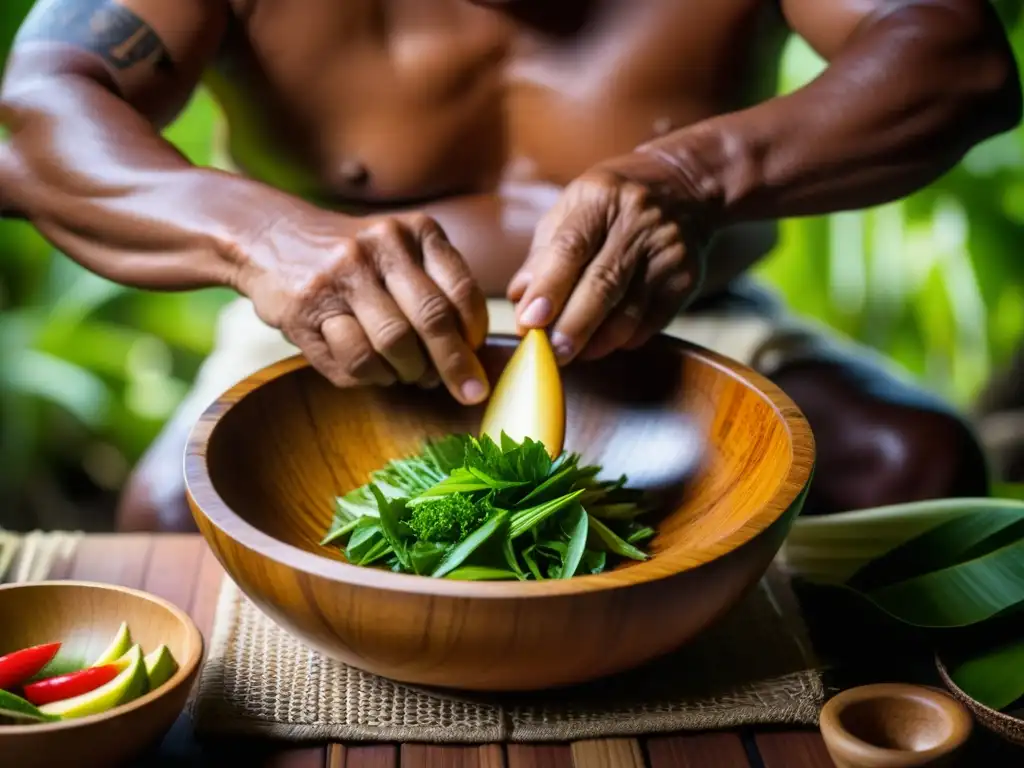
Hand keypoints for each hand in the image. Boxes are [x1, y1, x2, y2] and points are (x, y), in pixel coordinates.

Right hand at [236, 210, 490, 404]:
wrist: (270, 238)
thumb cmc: (355, 260)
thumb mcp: (402, 253)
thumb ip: (438, 289)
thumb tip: (473, 355)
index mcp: (415, 230)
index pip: (462, 291)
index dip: (475, 335)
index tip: (478, 361)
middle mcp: (380, 245)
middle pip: (432, 319)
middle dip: (455, 366)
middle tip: (469, 393)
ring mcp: (341, 274)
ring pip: (394, 343)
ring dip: (409, 372)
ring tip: (408, 374)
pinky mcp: (307, 306)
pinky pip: (354, 359)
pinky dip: (371, 376)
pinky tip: (373, 370)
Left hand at [507, 154, 709, 363]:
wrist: (685, 188)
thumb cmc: (612, 204)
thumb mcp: (571, 209)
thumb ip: (542, 254)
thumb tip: (518, 299)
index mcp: (601, 198)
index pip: (571, 247)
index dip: (548, 288)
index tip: (528, 321)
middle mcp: (638, 222)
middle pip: (602, 284)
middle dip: (571, 326)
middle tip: (548, 355)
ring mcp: (667, 252)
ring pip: (628, 312)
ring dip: (595, 341)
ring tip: (570, 354)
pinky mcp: (686, 279)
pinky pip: (650, 324)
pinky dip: (621, 340)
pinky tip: (602, 341)